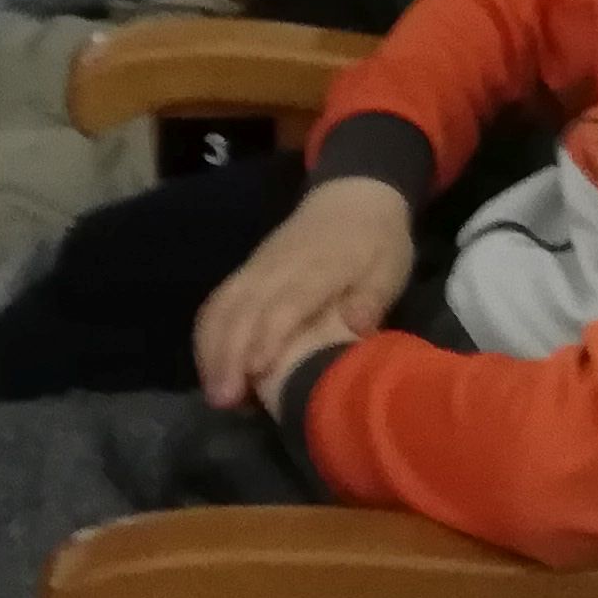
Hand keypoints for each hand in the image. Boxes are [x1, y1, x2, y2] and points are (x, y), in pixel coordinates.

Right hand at [192, 174, 416, 411]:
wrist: (352, 196)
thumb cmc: (376, 241)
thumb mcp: (389, 266)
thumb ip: (373, 296)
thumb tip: (358, 325)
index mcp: (318, 267)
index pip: (286, 303)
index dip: (268, 336)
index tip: (257, 372)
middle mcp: (278, 267)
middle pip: (242, 309)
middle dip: (228, 355)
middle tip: (225, 401)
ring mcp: (256, 268)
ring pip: (222, 307)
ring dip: (212, 350)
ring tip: (216, 395)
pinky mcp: (245, 272)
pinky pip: (217, 303)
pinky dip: (208, 337)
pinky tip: (212, 370)